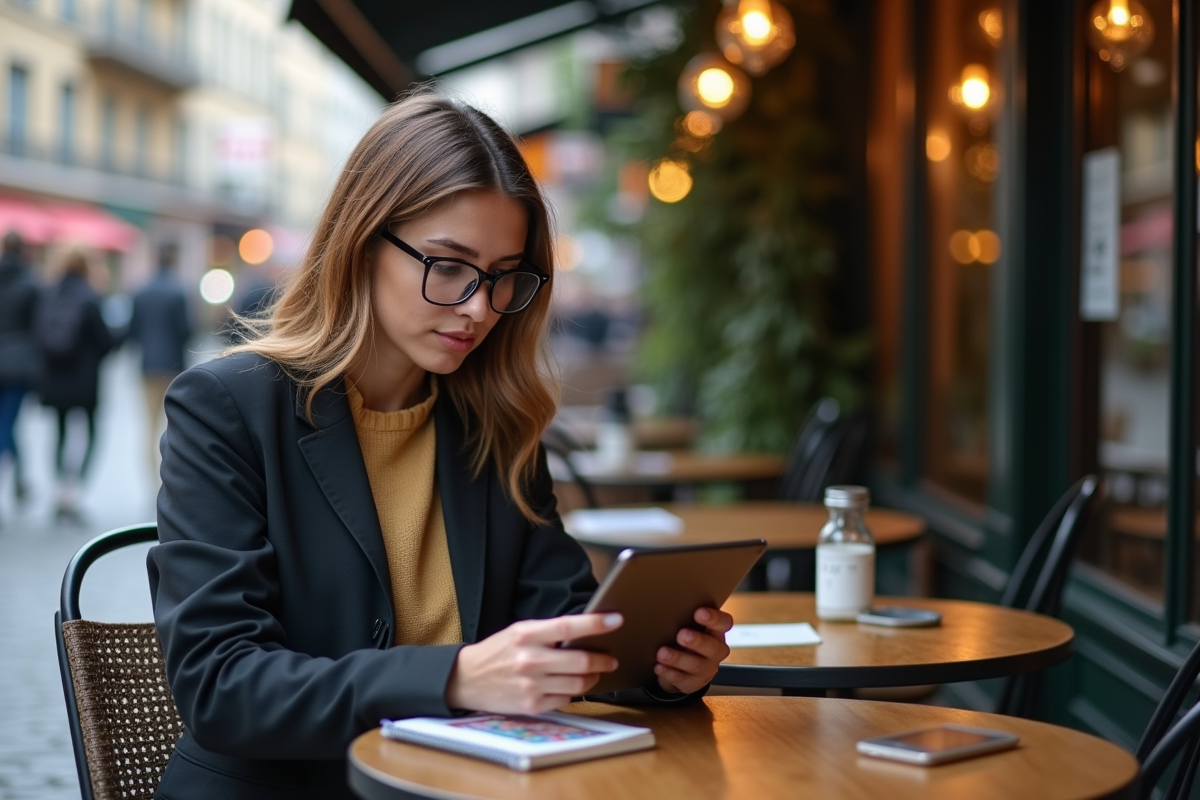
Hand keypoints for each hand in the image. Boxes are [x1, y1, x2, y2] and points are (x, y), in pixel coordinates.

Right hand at [446, 613, 621, 713]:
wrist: (467, 679)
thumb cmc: (497, 652)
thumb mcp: (519, 632)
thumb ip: (549, 632)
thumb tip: (586, 633)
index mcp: (526, 635)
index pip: (568, 627)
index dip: (595, 623)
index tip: (616, 619)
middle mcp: (529, 660)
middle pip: (580, 661)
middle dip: (603, 659)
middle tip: (611, 657)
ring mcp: (531, 685)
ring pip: (578, 683)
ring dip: (592, 678)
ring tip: (593, 672)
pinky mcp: (532, 705)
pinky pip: (566, 699)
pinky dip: (572, 692)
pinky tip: (568, 686)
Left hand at [654, 607, 732, 695]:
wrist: (683, 667)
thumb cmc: (687, 638)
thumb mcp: (690, 626)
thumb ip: (686, 616)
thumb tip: (670, 601)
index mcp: (717, 632)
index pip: (724, 623)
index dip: (714, 619)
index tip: (699, 612)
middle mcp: (716, 651)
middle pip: (712, 647)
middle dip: (697, 641)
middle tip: (681, 635)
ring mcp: (706, 669)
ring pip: (696, 665)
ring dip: (678, 658)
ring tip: (662, 653)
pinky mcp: (693, 683)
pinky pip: (682, 680)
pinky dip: (669, 673)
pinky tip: (659, 666)